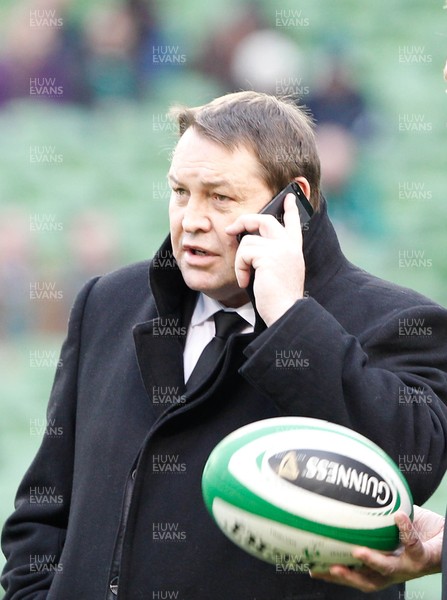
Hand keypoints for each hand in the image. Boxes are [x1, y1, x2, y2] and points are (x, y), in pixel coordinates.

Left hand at [225, 193, 305, 325]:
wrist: (285, 312)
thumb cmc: (278, 299)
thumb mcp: (278, 272)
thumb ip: (271, 256)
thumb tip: (250, 241)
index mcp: (294, 250)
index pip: (293, 223)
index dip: (290, 209)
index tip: (288, 197)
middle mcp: (290, 246)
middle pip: (265, 220)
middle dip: (245, 221)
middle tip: (231, 229)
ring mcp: (281, 249)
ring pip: (248, 241)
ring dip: (240, 261)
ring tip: (246, 277)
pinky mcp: (269, 256)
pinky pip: (244, 253)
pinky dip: (240, 268)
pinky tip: (246, 281)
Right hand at [310, 506, 443, 592]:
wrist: (445, 536)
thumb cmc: (415, 531)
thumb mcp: (388, 526)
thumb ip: (370, 518)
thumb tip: (343, 494)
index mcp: (381, 566)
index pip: (355, 575)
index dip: (334, 576)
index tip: (313, 568)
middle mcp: (393, 570)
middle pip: (368, 581)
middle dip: (348, 576)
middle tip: (329, 567)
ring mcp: (408, 566)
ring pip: (388, 568)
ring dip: (372, 561)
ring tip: (359, 550)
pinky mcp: (424, 556)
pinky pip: (413, 543)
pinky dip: (405, 530)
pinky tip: (398, 516)